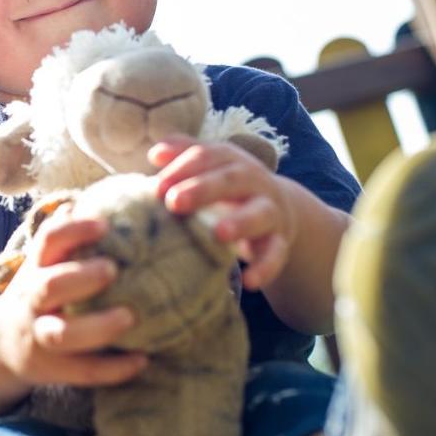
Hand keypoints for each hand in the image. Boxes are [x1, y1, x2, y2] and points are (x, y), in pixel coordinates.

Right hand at [0, 209, 147, 388]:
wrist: (0, 344)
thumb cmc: (40, 291)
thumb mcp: (46, 262)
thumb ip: (72, 237)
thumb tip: (118, 195)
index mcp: (37, 266)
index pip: (48, 241)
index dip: (73, 230)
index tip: (104, 224)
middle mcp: (33, 300)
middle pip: (49, 287)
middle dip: (80, 278)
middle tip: (113, 269)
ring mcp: (40, 336)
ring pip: (63, 334)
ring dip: (97, 327)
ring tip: (131, 317)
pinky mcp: (53, 369)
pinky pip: (82, 372)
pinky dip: (112, 369)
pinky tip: (143, 360)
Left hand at [150, 134, 296, 290]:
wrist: (277, 209)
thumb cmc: (227, 187)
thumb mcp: (209, 167)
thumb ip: (183, 155)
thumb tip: (155, 154)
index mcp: (231, 160)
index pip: (208, 156)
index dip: (182, 168)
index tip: (157, 186)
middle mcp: (255, 180)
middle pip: (232, 179)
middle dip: (204, 189)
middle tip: (175, 201)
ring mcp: (270, 210)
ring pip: (260, 213)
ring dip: (241, 222)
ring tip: (219, 234)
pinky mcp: (280, 240)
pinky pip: (276, 253)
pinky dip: (265, 267)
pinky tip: (249, 282)